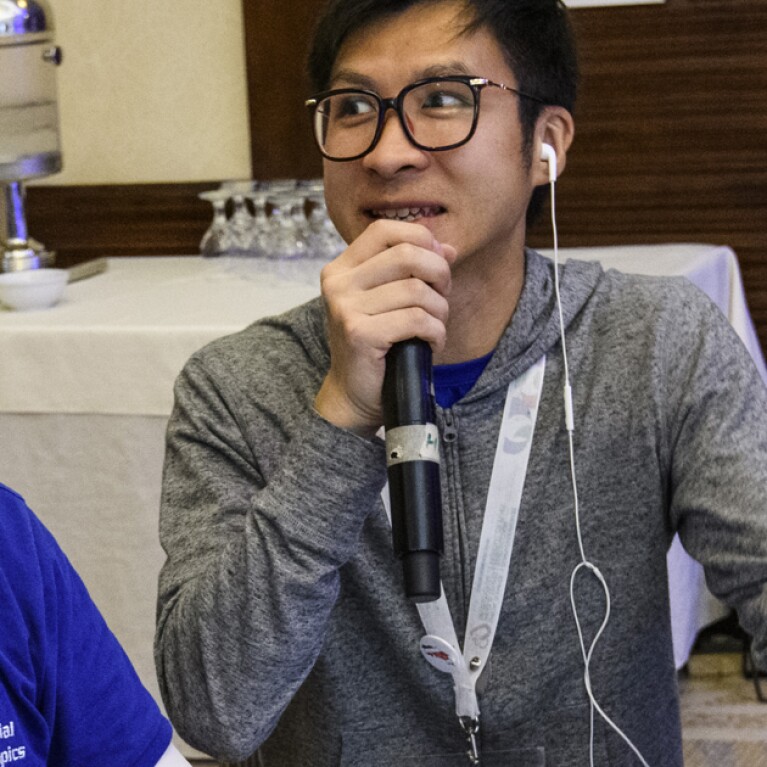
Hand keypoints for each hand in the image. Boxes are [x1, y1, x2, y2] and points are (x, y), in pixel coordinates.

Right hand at [314, 219, 456, 436]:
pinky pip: (416, 319)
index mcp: (341, 268)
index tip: (438, 261)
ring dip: (439, 310)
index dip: (419, 238)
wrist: (354, 393)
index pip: (384, 230)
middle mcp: (338, 283)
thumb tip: (448, 248)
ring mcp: (345, 307)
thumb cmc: (376, 346)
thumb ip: (413, 270)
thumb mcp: (391, 300)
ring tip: (435, 327)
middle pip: (406, 254)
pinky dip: (435, 332)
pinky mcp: (359, 333)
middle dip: (439, 274)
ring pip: (417, 290)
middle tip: (442, 297)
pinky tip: (432, 343)